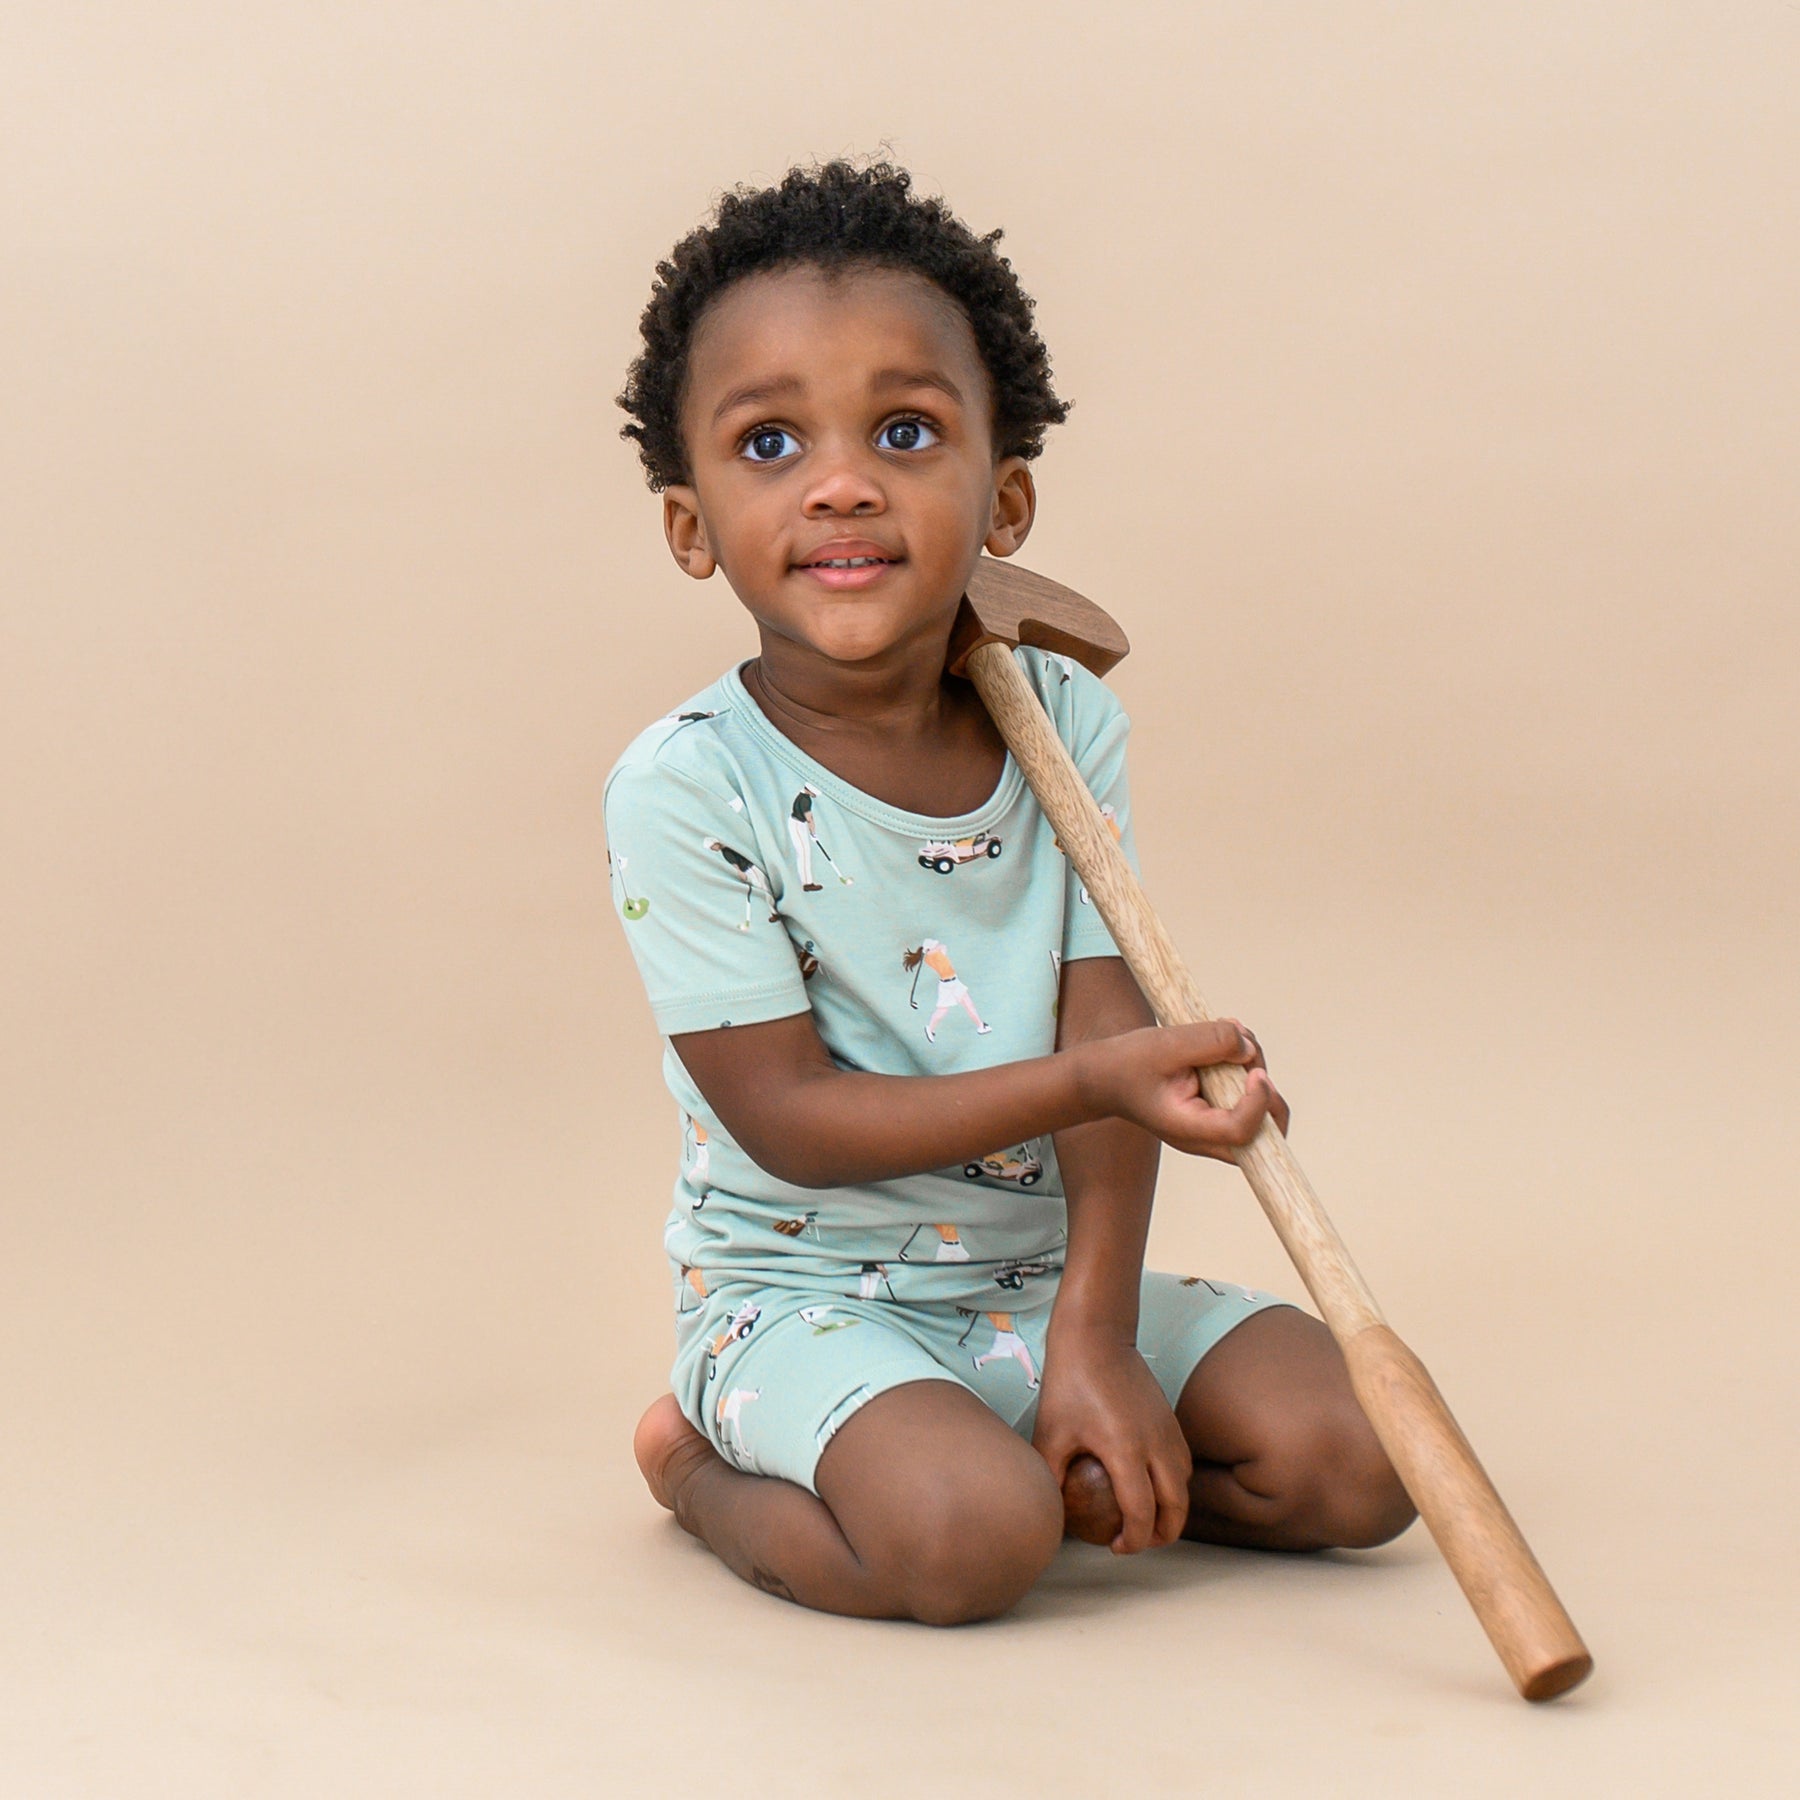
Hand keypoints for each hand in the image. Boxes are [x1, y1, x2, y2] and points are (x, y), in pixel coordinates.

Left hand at [1032, 1323, 1192, 1553]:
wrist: (1096, 1337)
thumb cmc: (1070, 1383)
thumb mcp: (1051, 1433)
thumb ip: (1051, 1476)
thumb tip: (1050, 1510)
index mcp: (1126, 1451)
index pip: (1142, 1513)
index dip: (1134, 1541)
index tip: (1116, 1547)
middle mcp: (1156, 1444)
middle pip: (1176, 1508)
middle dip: (1163, 1535)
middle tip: (1138, 1543)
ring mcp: (1168, 1431)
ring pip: (1184, 1486)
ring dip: (1173, 1511)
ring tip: (1148, 1521)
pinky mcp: (1171, 1419)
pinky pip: (1183, 1463)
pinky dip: (1175, 1485)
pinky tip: (1151, 1486)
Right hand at [1079, 1018, 1289, 1160]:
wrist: (1104, 1077)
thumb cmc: (1127, 1065)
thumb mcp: (1165, 1044)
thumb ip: (1210, 1041)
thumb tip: (1249, 1048)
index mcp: (1187, 1129)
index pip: (1241, 1132)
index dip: (1259, 1103)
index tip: (1255, 1070)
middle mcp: (1204, 1137)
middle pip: (1263, 1134)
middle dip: (1267, 1090)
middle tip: (1245, 1049)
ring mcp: (1211, 1127)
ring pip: (1259, 1112)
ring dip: (1254, 1070)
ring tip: (1229, 1033)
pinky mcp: (1214, 1112)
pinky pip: (1245, 1098)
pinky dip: (1243, 1069)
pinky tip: (1225, 1044)